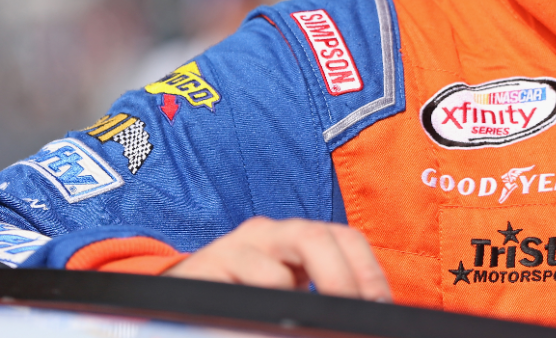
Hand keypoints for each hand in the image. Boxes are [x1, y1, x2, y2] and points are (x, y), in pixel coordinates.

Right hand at [164, 217, 391, 301]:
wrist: (175, 299)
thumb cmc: (242, 296)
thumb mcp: (288, 292)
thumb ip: (320, 298)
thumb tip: (361, 320)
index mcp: (297, 237)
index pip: (344, 238)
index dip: (368, 270)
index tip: (380, 305)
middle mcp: (270, 233)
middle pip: (316, 238)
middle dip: (342, 281)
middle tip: (352, 316)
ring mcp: (236, 247)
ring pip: (279, 269)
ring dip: (296, 306)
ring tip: (302, 323)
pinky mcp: (205, 269)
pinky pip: (242, 289)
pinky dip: (261, 307)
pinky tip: (259, 322)